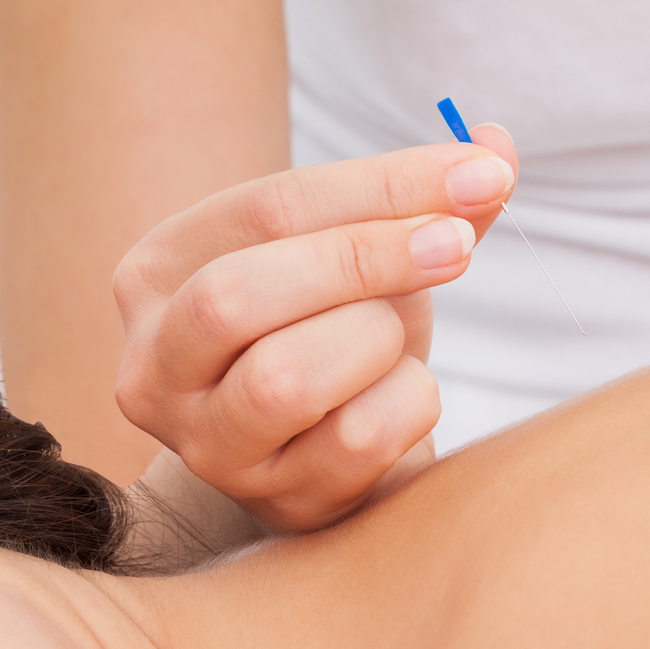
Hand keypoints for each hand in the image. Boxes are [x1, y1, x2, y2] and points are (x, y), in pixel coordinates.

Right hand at [112, 136, 517, 533]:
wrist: (332, 445)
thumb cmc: (337, 328)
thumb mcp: (364, 251)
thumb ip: (423, 200)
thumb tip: (494, 144)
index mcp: (156, 275)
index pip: (265, 210)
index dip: (381, 185)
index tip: (479, 173)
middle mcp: (154, 367)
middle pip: (235, 297)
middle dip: (364, 261)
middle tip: (456, 247)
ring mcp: (206, 447)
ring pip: (286, 379)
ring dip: (377, 344)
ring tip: (396, 342)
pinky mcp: (272, 504)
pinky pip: (357, 441)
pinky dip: (407, 403)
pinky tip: (399, 398)